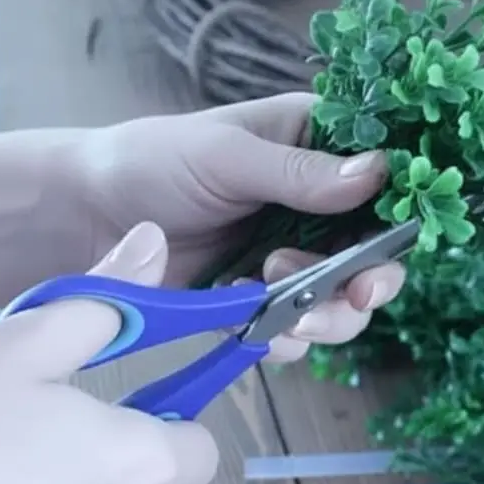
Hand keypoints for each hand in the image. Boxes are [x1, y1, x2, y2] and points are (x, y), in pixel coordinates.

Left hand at [70, 92, 405, 362]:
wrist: (82, 216)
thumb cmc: (151, 161)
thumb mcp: (225, 155)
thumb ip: (300, 173)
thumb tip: (378, 173)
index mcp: (316, 146)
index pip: (384, 177)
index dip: (401, 209)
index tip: (397, 237)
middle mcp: (316, 204)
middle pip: (375, 251)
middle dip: (371, 279)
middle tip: (359, 294)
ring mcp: (291, 255)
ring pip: (344, 299)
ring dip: (330, 314)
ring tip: (290, 312)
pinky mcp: (261, 300)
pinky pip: (297, 330)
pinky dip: (286, 337)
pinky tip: (253, 324)